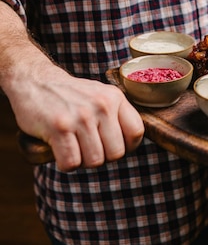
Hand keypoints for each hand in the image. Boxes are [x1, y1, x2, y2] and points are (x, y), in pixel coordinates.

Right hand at [7, 66, 143, 171]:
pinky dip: (64, 163)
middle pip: (116, 153)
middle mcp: (101, 105)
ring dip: (81, 160)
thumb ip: (116, 115)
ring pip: (94, 161)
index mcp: (114, 97)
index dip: (127, 146)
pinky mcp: (60, 127)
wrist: (34, 82)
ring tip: (72, 144)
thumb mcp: (99, 95)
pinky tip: (59, 148)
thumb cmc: (69, 95)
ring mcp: (81, 116)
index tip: (112, 146)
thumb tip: (131, 144)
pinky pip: (71, 163)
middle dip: (101, 156)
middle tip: (86, 146)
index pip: (136, 132)